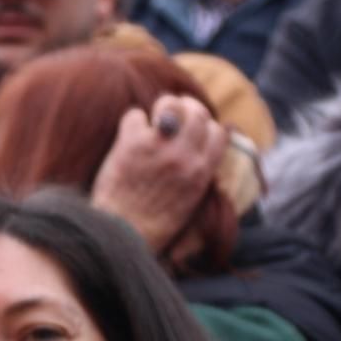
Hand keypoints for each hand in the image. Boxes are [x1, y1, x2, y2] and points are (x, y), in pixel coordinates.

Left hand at [90, 95, 224, 272]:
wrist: (122, 236)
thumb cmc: (154, 223)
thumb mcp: (189, 200)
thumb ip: (196, 171)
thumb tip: (197, 147)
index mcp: (201, 172)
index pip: (218, 131)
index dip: (206, 125)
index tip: (193, 129)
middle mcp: (184, 157)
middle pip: (196, 112)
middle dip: (185, 108)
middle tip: (171, 116)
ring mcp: (159, 148)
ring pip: (170, 103)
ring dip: (162, 107)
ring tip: (153, 121)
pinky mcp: (132, 144)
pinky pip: (136, 115)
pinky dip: (132, 123)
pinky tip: (128, 138)